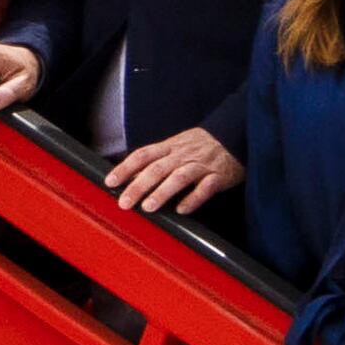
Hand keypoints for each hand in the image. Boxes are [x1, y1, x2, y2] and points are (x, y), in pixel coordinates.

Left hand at [102, 129, 242, 215]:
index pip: (142, 155)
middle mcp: (182, 154)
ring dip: (162, 192)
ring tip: (148, 207)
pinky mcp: (218, 176)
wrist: (234, 134)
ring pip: (179, 177)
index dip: (125, 168)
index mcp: (170, 146)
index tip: (110, 182)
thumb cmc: (200, 145)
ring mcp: (201, 165)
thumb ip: (156, 160)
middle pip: (157, 169)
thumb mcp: (176, 146)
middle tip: (124, 203)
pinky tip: (182, 210)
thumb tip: (130, 177)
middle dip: (138, 186)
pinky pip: (205, 188)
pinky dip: (193, 199)